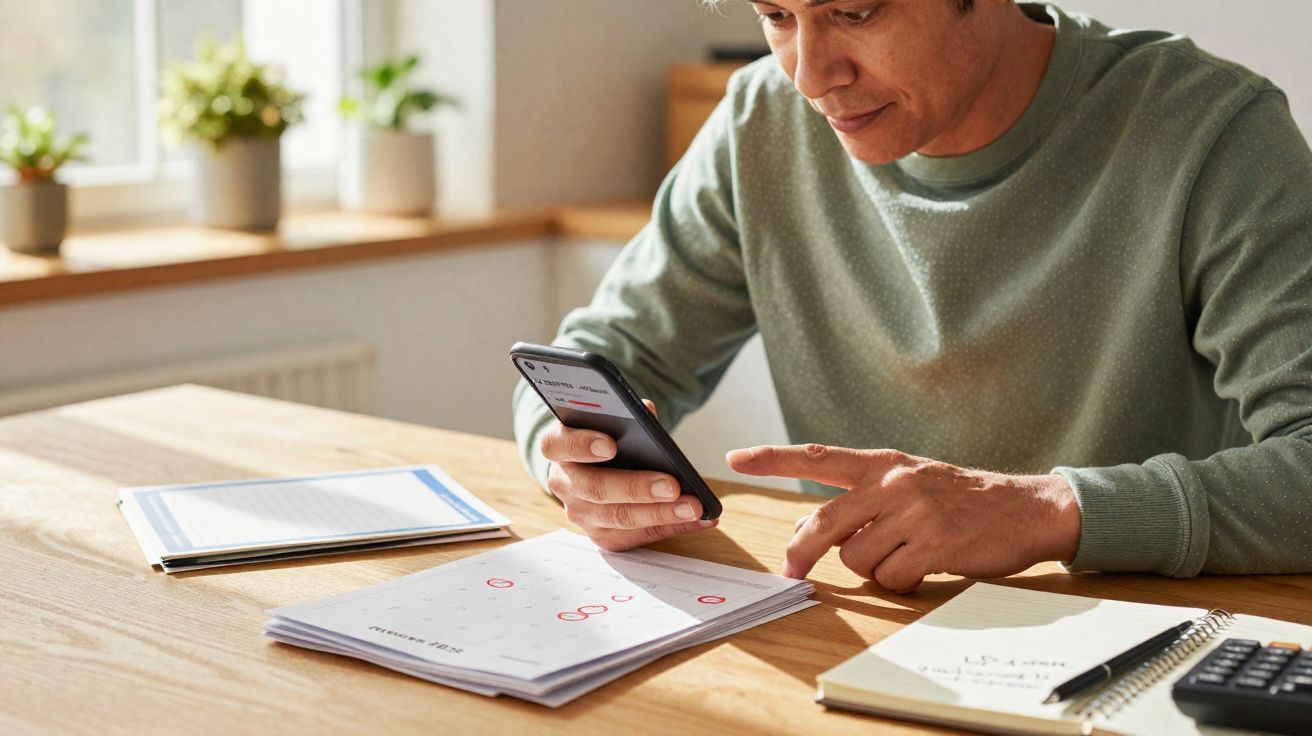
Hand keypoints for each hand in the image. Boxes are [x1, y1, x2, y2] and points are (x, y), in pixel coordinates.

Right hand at [541, 400, 717, 551]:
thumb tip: (646, 410)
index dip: (581, 445)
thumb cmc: (608, 439)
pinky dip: (674, 527)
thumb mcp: (612, 422)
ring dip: (661, 514)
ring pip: (619, 518)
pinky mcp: (602, 536)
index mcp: (559, 447)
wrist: (597, 471)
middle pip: (595, 489)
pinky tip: (701, 519)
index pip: (557, 444)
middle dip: (636, 488)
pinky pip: (638, 536)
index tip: (610, 445)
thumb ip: (627, 416)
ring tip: (694, 506)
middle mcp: (564, 483)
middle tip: (672, 485)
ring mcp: (581, 514)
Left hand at [726, 444, 1080, 592]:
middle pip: (823, 522)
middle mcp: (894, 484)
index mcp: (883, 464)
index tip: (735, 456)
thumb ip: (860, 502)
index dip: (773, 458)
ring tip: (904, 557)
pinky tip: (923, 570)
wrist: (1026, 508)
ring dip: (872, 570)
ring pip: (857, 559)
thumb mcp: (907, 486)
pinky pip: (890, 579)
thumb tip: (805, 530)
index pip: (817, 457)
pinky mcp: (934, 544)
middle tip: (791, 571)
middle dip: (801, 552)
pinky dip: (900, 584)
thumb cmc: (961, 499)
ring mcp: (915, 513)